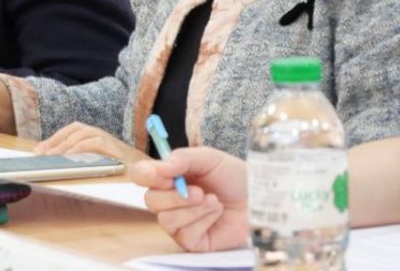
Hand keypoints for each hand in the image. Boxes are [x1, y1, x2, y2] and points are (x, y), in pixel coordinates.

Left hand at [34, 122, 150, 165]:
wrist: (152, 176)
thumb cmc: (123, 173)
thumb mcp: (98, 164)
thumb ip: (82, 161)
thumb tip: (58, 163)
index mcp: (97, 136)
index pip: (72, 130)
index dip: (54, 138)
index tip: (39, 150)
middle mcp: (102, 134)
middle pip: (75, 130)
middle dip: (56, 141)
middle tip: (41, 155)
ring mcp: (110, 139)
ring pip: (82, 134)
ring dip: (65, 145)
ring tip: (52, 157)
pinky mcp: (115, 147)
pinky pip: (93, 144)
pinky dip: (79, 149)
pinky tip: (69, 158)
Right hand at [128, 147, 248, 252]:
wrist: (260, 197)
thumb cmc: (234, 177)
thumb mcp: (208, 158)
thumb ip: (181, 158)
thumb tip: (159, 168)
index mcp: (168, 177)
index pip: (140, 176)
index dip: (146, 175)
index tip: (164, 175)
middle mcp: (169, 200)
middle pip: (150, 201)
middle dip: (175, 196)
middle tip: (200, 191)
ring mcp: (179, 222)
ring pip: (166, 220)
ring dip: (193, 209)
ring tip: (214, 201)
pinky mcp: (192, 241)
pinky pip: (185, 234)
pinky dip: (202, 221)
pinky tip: (216, 214)